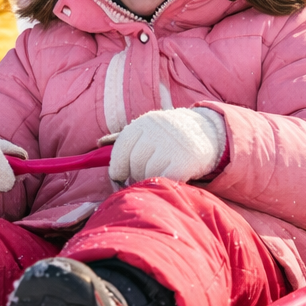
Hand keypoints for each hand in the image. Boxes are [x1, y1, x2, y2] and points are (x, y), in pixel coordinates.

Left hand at [109, 108, 225, 184]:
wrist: (208, 133)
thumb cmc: (169, 137)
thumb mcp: (148, 131)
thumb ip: (125, 140)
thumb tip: (97, 145)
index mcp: (143, 123)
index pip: (120, 150)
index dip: (118, 167)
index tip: (121, 176)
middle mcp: (156, 131)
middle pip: (133, 164)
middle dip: (136, 175)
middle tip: (147, 174)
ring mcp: (171, 144)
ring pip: (148, 174)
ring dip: (152, 179)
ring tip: (162, 172)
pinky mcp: (185, 159)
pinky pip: (166, 179)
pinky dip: (167, 182)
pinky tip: (173, 176)